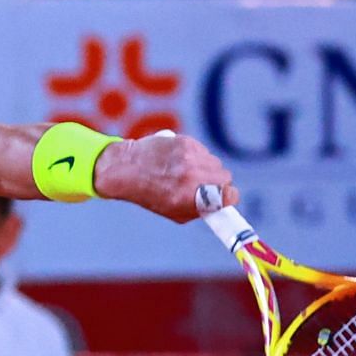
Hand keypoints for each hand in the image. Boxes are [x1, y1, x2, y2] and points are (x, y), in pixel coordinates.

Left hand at [92, 133, 236, 222]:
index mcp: (191, 198)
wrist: (125, 168)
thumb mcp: (175, 212)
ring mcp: (189, 157)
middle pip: (225, 177)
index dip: (228, 196)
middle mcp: (191, 176)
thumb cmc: (149, 194)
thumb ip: (201, 209)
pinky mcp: (185, 142)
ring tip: (185, 171)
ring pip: (215, 162)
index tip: (222, 196)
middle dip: (216, 182)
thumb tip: (223, 205)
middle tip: (200, 184)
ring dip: (205, 167)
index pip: (230, 194)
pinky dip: (196, 155)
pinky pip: (203, 150)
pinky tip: (179, 160)